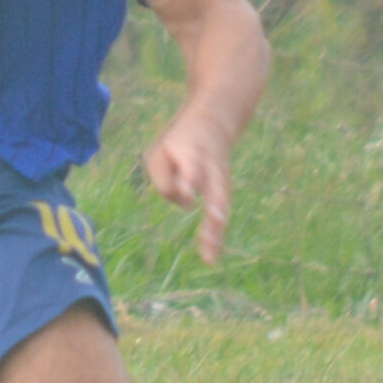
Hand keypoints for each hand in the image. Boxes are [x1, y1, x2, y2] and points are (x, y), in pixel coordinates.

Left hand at [143, 106, 233, 262]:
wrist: (213, 125)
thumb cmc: (177, 144)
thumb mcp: (160, 151)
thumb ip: (164, 176)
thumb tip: (185, 202)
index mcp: (192, 154)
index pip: (193, 170)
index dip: (191, 182)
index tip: (190, 195)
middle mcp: (212, 169)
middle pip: (215, 191)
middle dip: (215, 208)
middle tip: (215, 223)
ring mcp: (221, 181)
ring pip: (221, 208)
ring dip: (216, 231)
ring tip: (210, 255)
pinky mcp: (223, 192)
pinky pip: (218, 217)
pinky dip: (215, 237)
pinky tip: (210, 258)